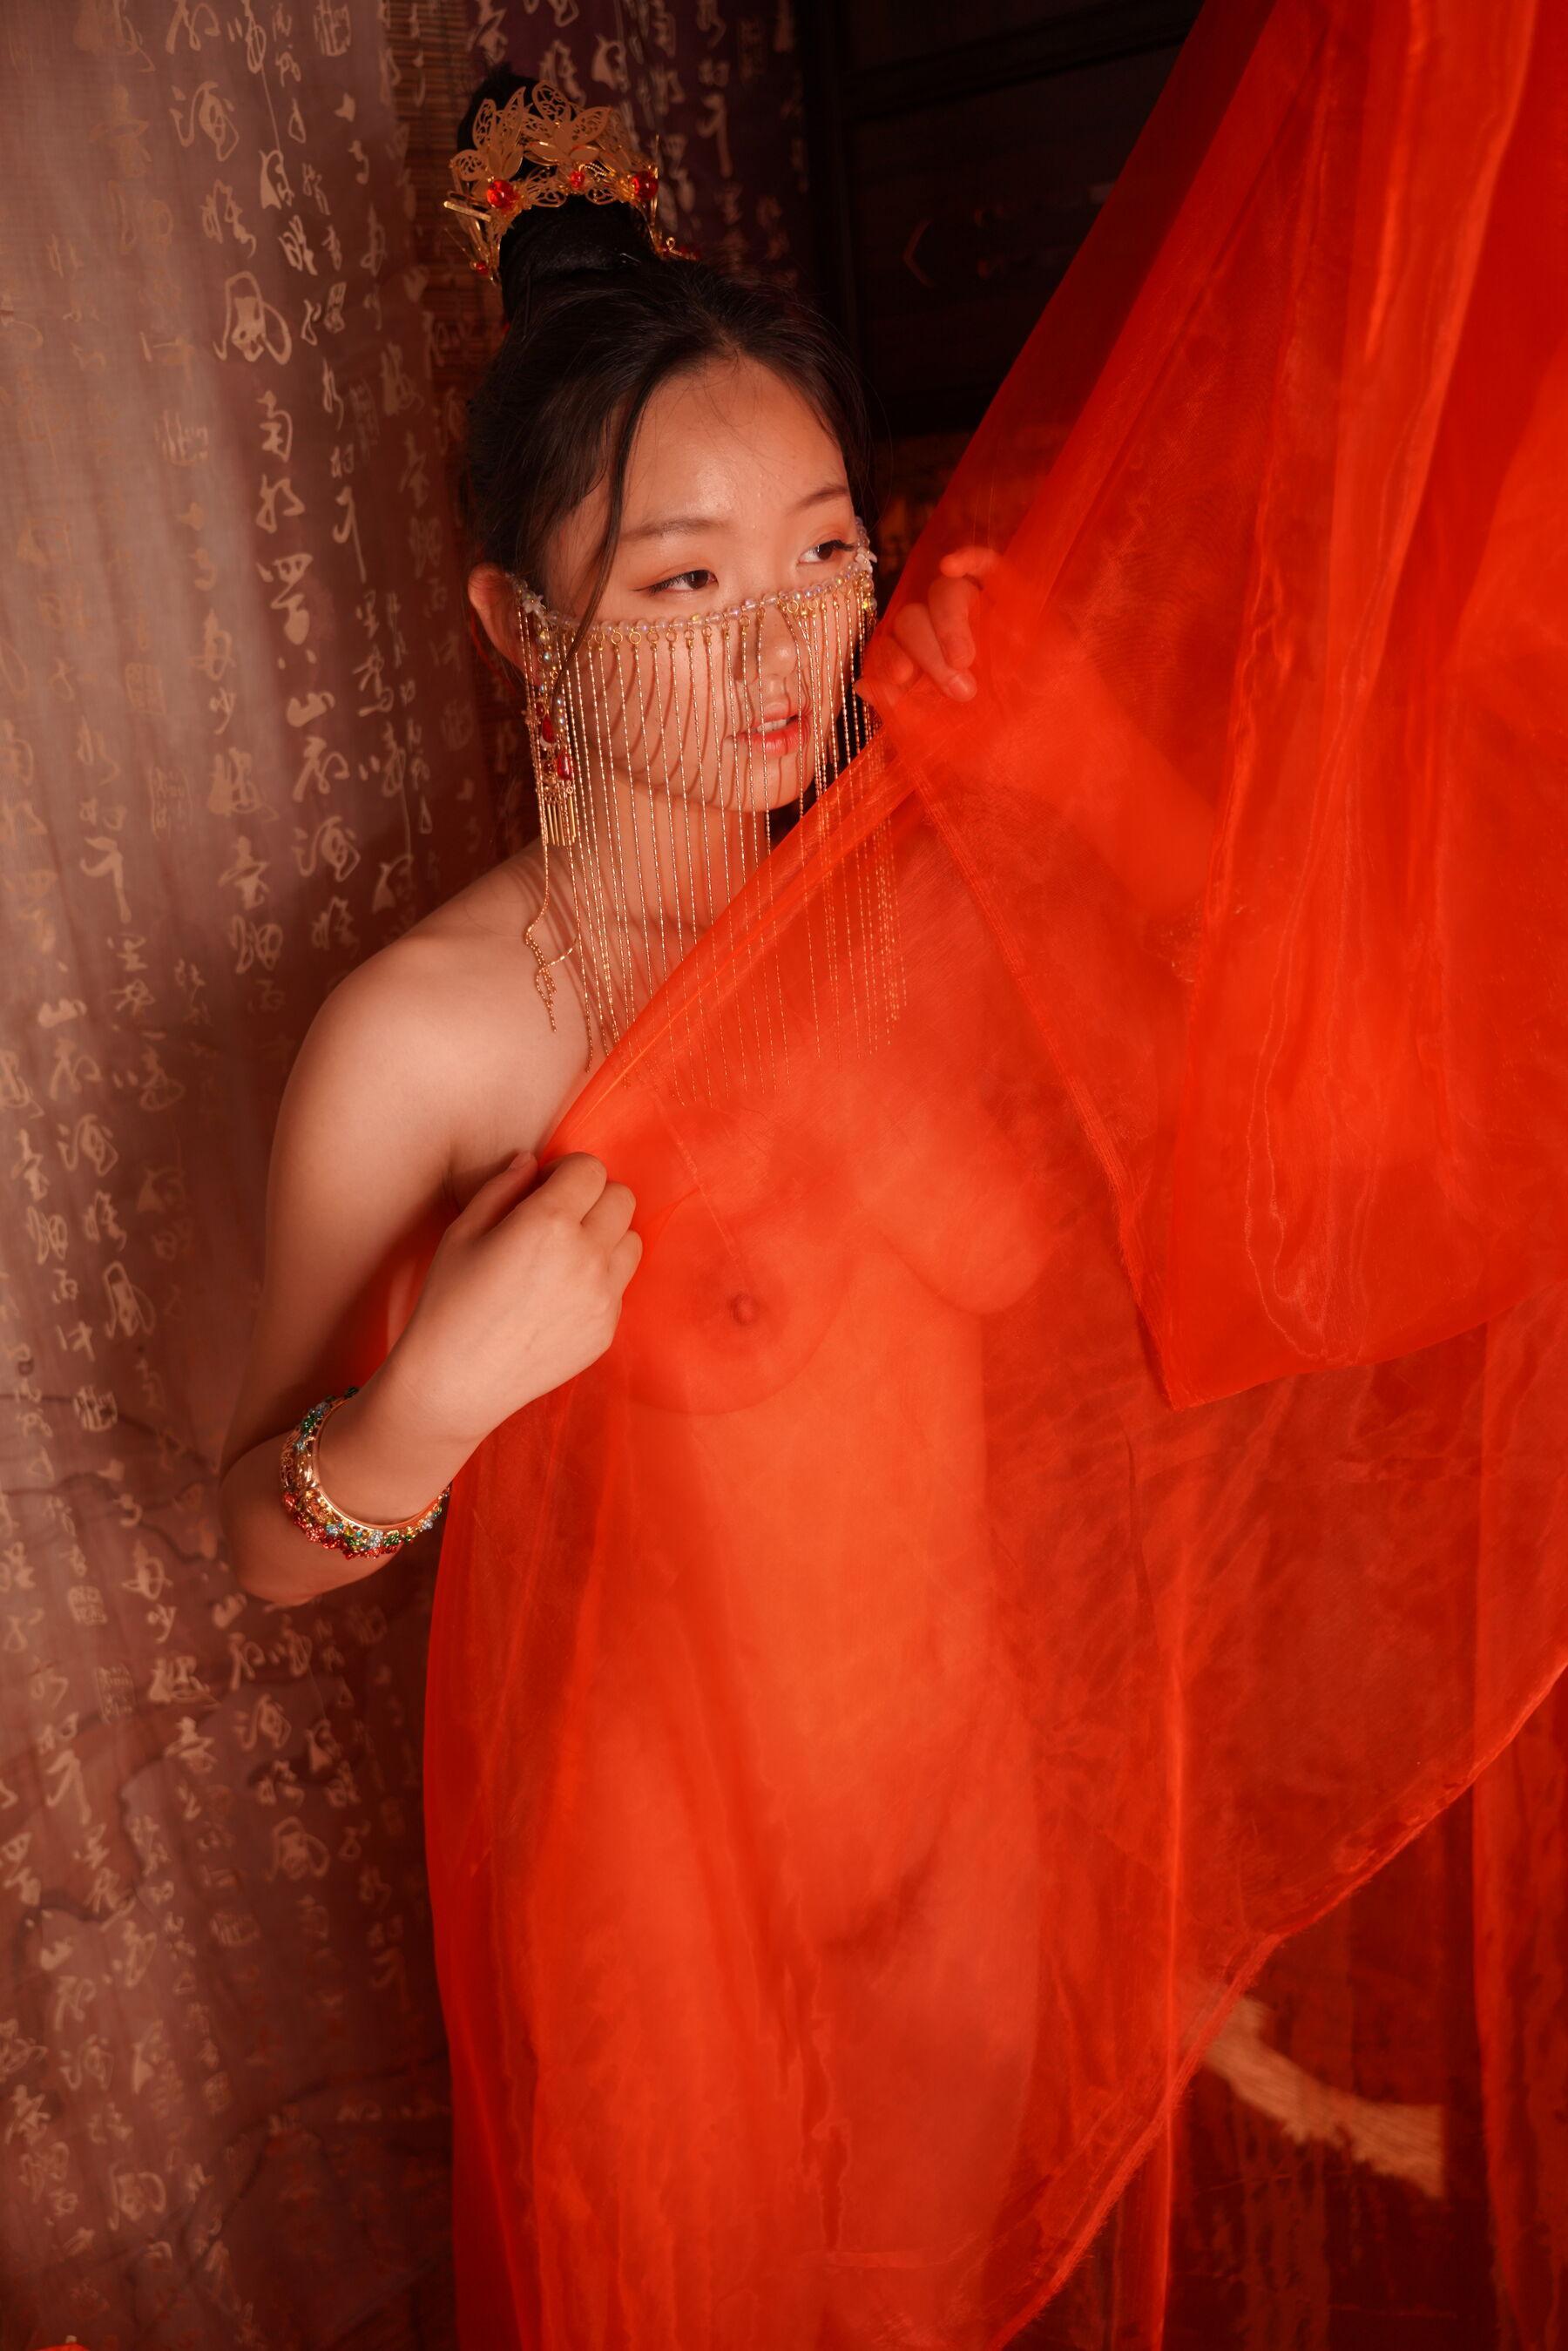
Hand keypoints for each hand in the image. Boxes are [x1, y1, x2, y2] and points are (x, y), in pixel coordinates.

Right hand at [377, 1150, 641, 1454]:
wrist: (456, 1381)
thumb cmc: (449, 1301)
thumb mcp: (463, 1232)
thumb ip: (503, 1187)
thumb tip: (531, 1162)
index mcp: (549, 1222)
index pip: (591, 1169)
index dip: (568, 1172)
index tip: (546, 1188)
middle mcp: (587, 1255)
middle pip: (622, 1198)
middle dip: (592, 1198)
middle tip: (559, 1218)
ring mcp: (603, 1296)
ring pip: (631, 1239)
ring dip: (605, 1236)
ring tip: (565, 1255)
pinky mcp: (607, 1328)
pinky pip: (620, 1284)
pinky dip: (600, 1279)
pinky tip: (560, 1296)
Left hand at [856, 543, 999, 716]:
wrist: (1030, 727)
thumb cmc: (987, 732)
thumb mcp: (944, 733)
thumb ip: (902, 712)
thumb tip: (864, 684)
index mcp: (916, 661)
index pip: (890, 647)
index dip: (889, 657)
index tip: (902, 676)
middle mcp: (936, 629)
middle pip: (913, 619)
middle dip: (928, 651)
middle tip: (957, 689)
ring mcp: (969, 607)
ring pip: (944, 593)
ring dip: (949, 624)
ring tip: (964, 659)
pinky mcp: (1002, 591)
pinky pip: (985, 564)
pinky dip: (968, 558)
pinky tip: (950, 566)